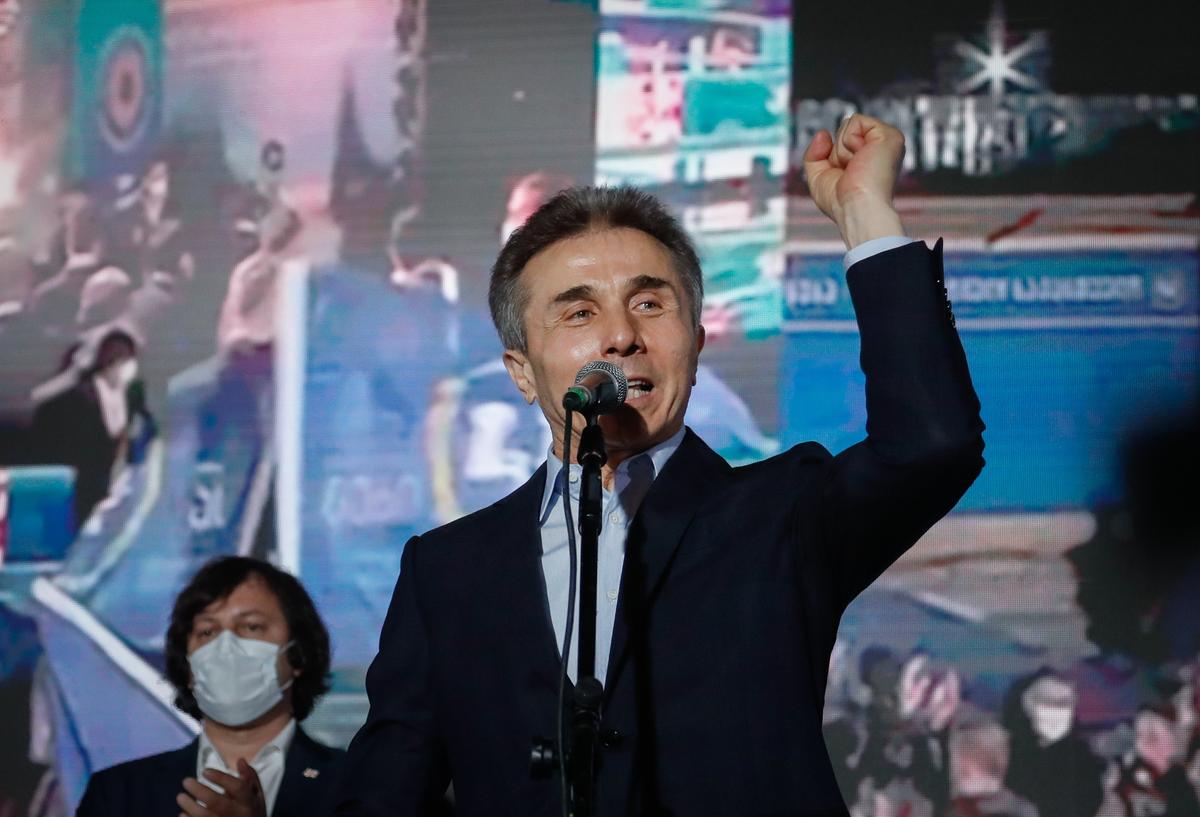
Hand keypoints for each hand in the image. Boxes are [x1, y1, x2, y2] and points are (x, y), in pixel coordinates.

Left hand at [177, 759, 266, 816]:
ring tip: (180, 796)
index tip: (205, 771)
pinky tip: (182, 814)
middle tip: (186, 781)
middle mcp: (238, 814)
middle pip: (217, 802)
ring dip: (190, 806)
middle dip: (200, 791)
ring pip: (205, 816)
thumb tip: (240, 760)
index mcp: (249, 801)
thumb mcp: (257, 794)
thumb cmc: (252, 811)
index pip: (237, 787)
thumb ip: (250, 778)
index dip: (221, 778)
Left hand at [802, 114, 905, 247]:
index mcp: (868, 158)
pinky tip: (862, 158)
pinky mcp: (890, 134)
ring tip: (857, 168)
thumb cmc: (840, 202)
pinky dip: (850, 141)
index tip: (844, 178)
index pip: (840, 141)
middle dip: (836, 152)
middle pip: (843, 129)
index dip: (832, 158)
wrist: (856, 208)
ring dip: (842, 150)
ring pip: (848, 124)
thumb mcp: (819, 177)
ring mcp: (887, 141)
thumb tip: (823, 133)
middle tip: (850, 172)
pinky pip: (856, 121)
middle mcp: (880, 149)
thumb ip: (815, 155)